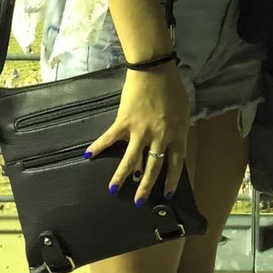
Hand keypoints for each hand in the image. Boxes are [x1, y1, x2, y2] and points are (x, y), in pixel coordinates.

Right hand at [83, 65, 189, 203]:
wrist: (155, 70)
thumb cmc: (172, 88)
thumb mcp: (184, 111)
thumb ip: (179, 129)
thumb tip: (174, 143)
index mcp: (177, 134)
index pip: (175, 164)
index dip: (170, 180)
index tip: (166, 195)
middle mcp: (160, 137)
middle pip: (153, 167)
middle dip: (145, 187)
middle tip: (139, 202)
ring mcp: (141, 130)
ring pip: (131, 160)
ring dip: (121, 176)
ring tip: (113, 190)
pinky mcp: (124, 121)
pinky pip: (110, 138)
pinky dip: (98, 147)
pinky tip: (88, 156)